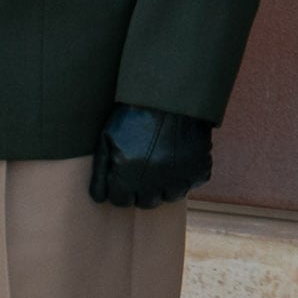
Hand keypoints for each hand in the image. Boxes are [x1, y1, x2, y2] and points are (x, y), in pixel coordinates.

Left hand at [89, 104, 212, 207]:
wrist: (170, 94)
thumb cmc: (134, 114)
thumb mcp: (108, 138)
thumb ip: (100, 171)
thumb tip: (99, 198)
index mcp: (127, 177)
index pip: (121, 201)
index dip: (122, 188)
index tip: (127, 175)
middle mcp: (152, 183)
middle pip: (147, 202)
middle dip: (144, 189)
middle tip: (146, 167)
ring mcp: (178, 178)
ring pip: (170, 196)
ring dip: (167, 184)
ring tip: (164, 162)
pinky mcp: (198, 170)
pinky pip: (192, 183)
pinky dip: (188, 174)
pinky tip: (181, 157)